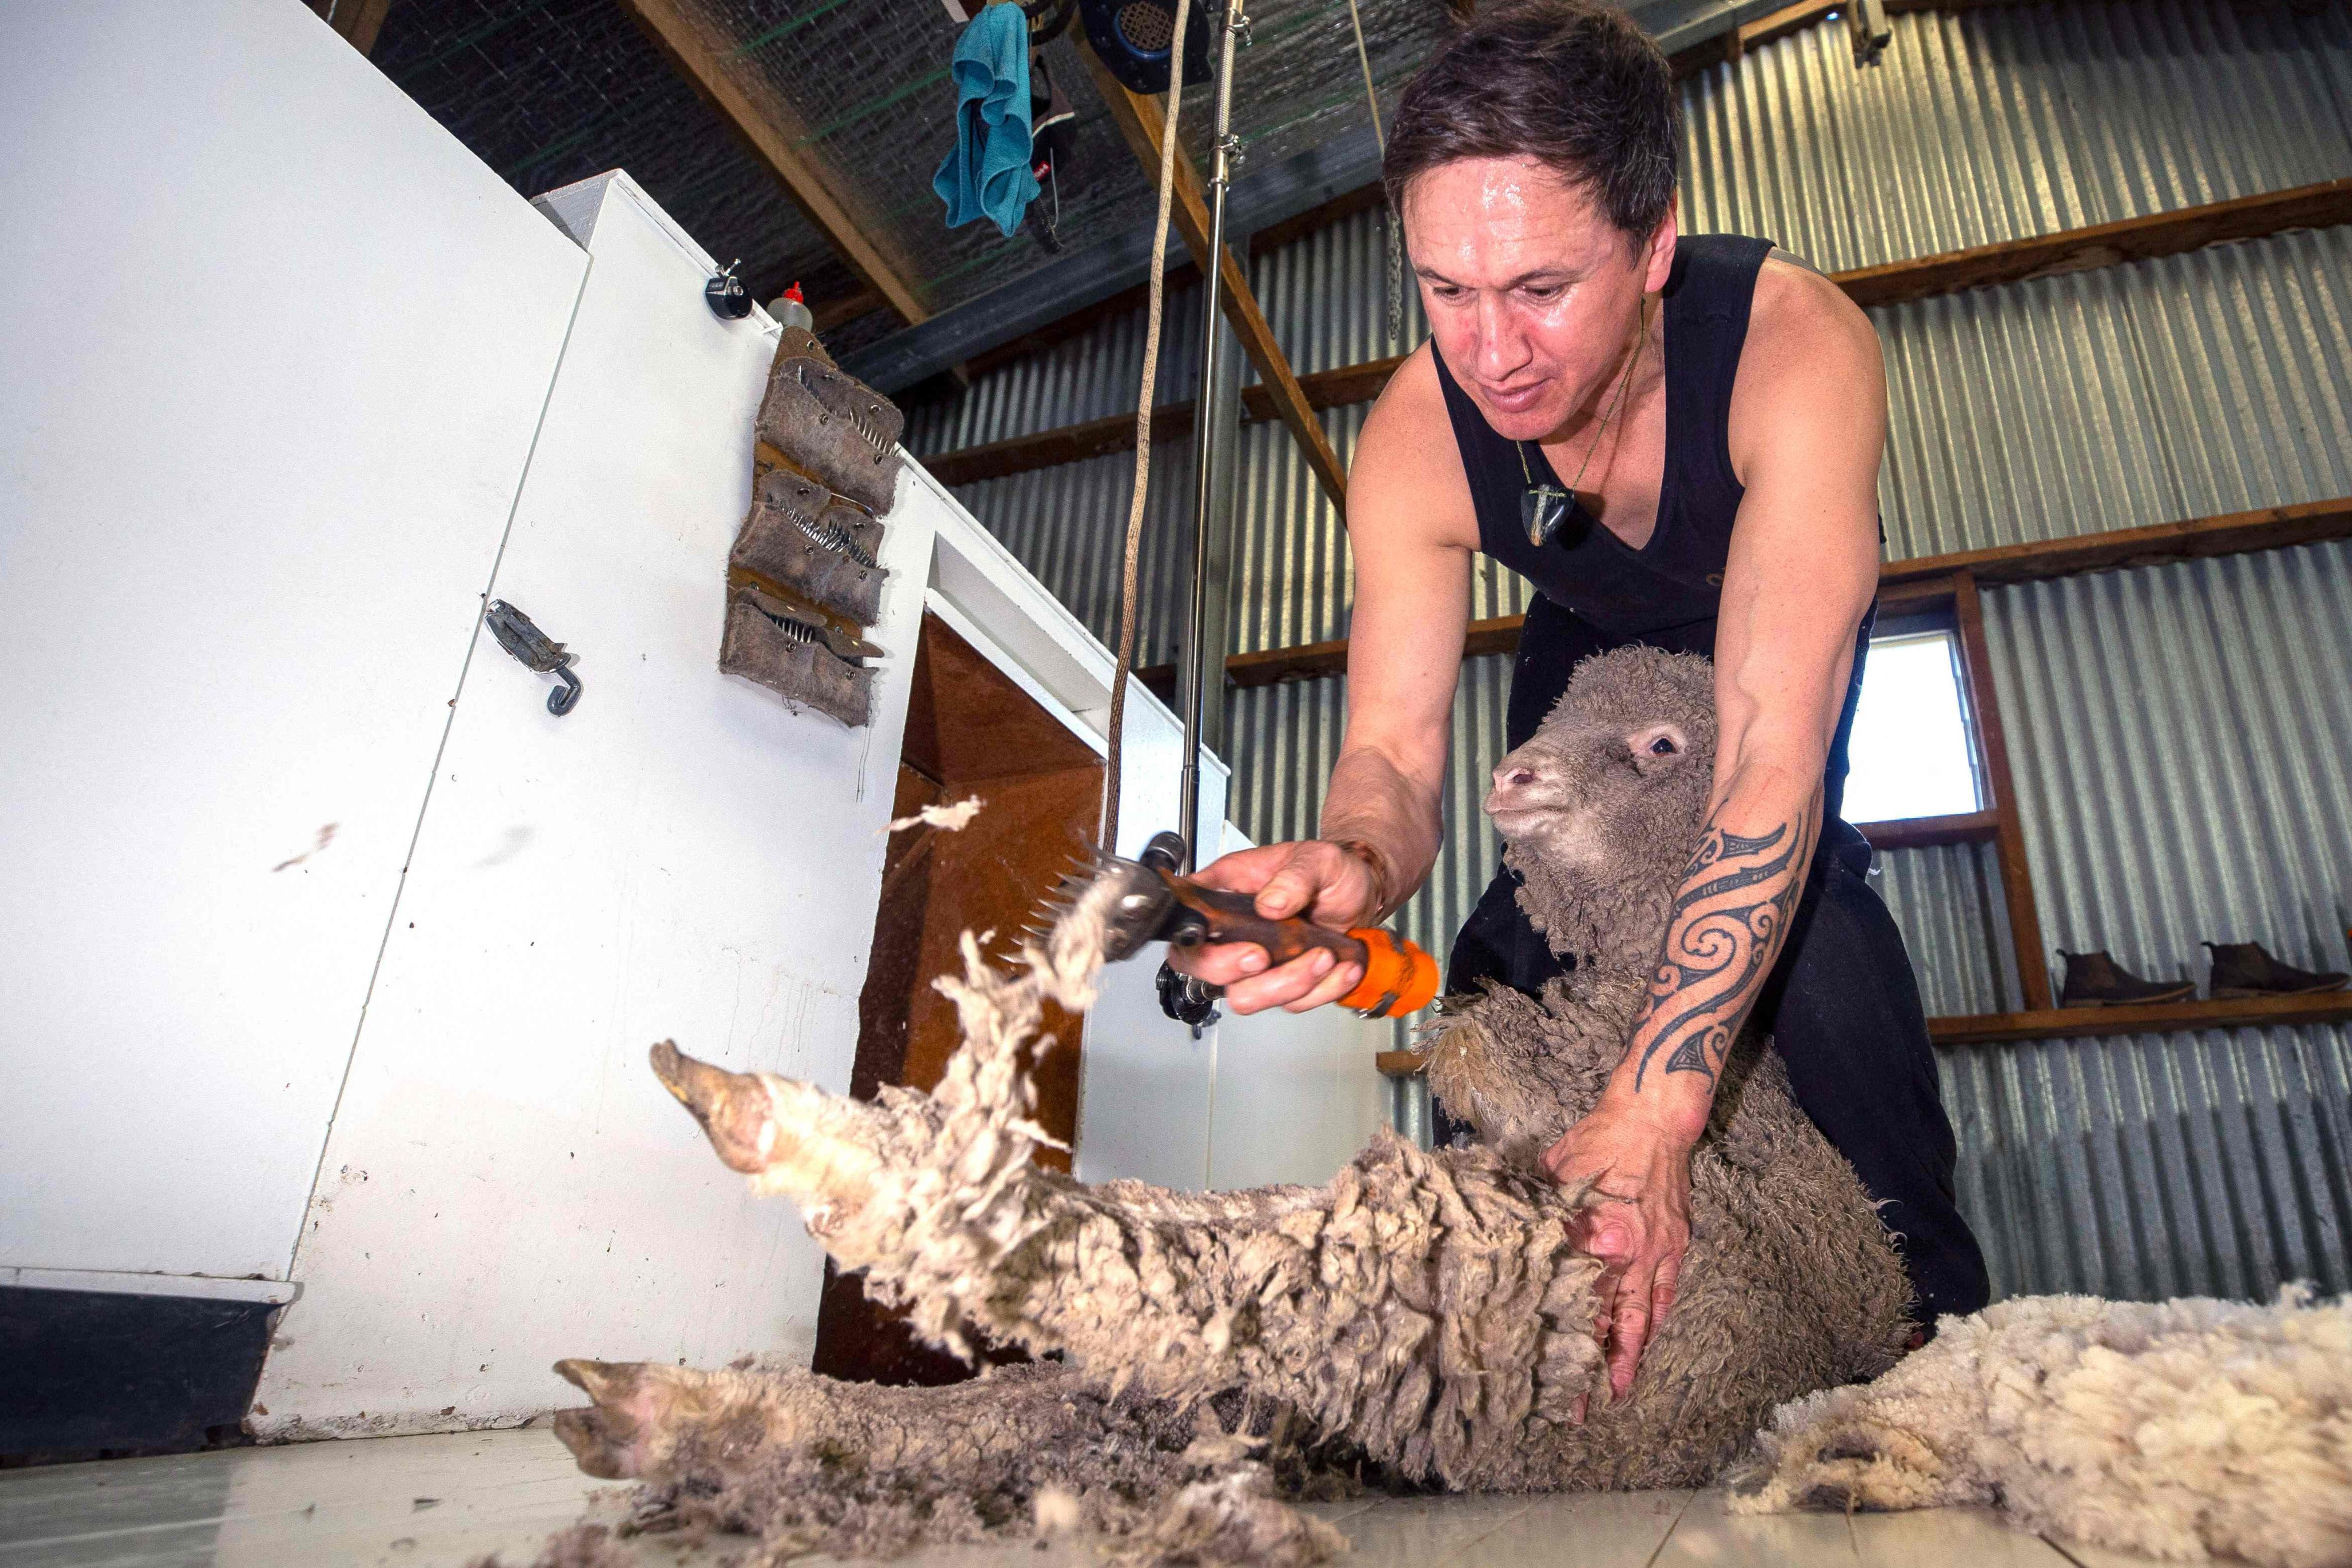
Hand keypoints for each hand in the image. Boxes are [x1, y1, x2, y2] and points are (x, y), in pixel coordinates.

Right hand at [1163, 841, 1377, 1014]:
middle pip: (1201, 970)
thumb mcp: (1318, 859)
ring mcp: (1257, 965)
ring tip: (1325, 955)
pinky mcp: (1286, 985)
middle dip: (1230, 970)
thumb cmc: (1329, 871)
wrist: (1362, 895)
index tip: (1220, 940)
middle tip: (1263, 955)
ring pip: (1246, 997)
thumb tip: (1269, 903)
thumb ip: (1294, 876)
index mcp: (1225, 895)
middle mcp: (1234, 934)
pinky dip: (1322, 989)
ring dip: (1289, 982)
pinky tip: (1342, 966)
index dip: (1191, 942)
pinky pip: (1292, 1004)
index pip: (1183, 923)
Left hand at [1540, 1096, 1695, 1407]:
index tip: (1545, 1372)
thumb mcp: (1554, 1177)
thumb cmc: (1596, 1142)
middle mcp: (1629, 1254)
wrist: (1652, 1119)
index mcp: (1596, 1238)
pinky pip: (1666, 1293)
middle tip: (1583, 1407)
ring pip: (1643, 1317)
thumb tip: (1511, 1240)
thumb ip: (1539, 1214)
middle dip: (1598, 1368)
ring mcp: (1657, 1253)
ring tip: (1619, 1391)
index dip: (1562, 1340)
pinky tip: (1648, 1340)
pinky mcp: (1676, 1244)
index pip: (1575, 1302)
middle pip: (1612, 1322)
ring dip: (1632, 1355)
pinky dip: (1656, 1320)